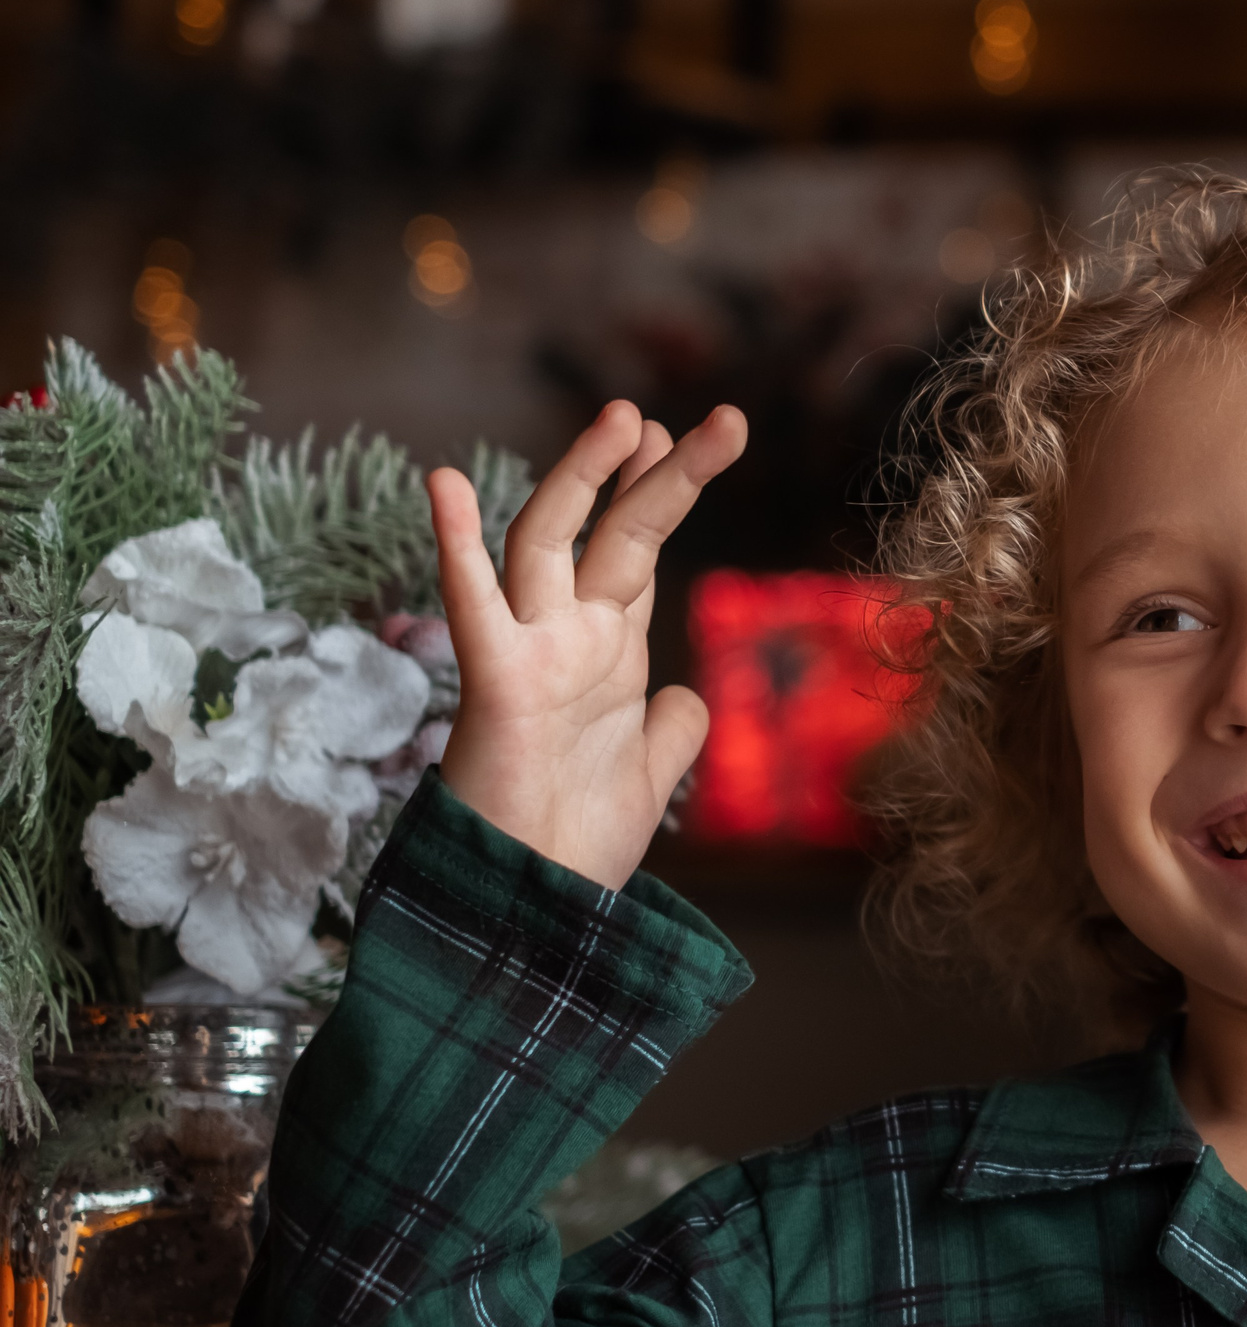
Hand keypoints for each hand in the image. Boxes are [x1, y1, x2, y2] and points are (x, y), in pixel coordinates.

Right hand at [430, 400, 746, 889]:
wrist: (538, 909)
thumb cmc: (577, 845)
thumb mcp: (649, 774)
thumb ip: (674, 728)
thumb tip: (691, 697)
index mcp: (608, 655)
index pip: (637, 552)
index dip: (662, 491)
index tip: (690, 434)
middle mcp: (570, 640)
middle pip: (615, 534)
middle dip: (656, 473)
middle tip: (718, 418)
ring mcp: (531, 656)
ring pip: (548, 544)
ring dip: (580, 478)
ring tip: (624, 417)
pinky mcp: (496, 687)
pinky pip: (474, 609)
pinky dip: (458, 547)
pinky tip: (449, 482)